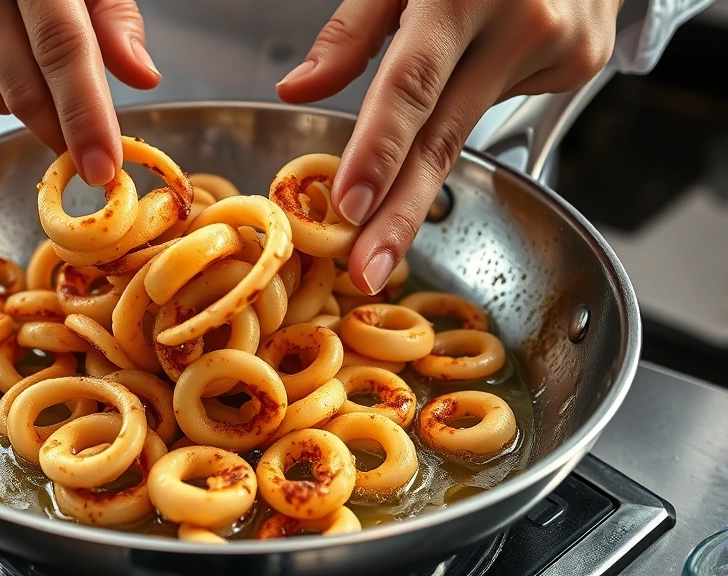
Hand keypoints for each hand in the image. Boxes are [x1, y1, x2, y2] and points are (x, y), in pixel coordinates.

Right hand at [0, 0, 160, 185]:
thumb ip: (115, 19)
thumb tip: (143, 76)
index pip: (62, 48)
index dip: (85, 114)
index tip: (102, 165)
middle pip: (26, 90)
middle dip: (64, 133)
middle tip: (93, 155)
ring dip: (35, 106)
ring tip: (42, 65)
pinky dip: (2, 89)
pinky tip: (6, 51)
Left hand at [277, 0, 620, 294]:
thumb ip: (351, 30)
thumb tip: (300, 88)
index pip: (409, 87)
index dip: (377, 153)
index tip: (349, 210)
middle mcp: (518, 23)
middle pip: (445, 138)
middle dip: (400, 216)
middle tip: (367, 270)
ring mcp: (558, 49)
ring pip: (469, 127)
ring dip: (428, 164)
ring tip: (404, 181)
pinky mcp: (580, 66)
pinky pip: (502, 103)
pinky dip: (474, 101)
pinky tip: (479, 66)